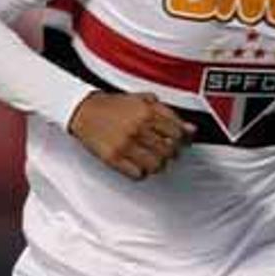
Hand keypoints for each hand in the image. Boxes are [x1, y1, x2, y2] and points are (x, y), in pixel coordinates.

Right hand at [67, 91, 194, 180]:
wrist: (84, 110)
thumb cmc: (114, 106)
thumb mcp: (143, 101)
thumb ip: (168, 113)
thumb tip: (191, 129)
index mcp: (147, 112)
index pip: (178, 133)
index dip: (183, 140)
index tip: (180, 141)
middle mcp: (137, 128)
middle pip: (169, 151)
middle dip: (171, 153)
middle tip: (165, 151)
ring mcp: (125, 145)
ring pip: (156, 166)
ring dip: (158, 164)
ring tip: (152, 158)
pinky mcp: (114, 158)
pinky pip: (138, 174)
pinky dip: (141, 172)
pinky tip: (138, 163)